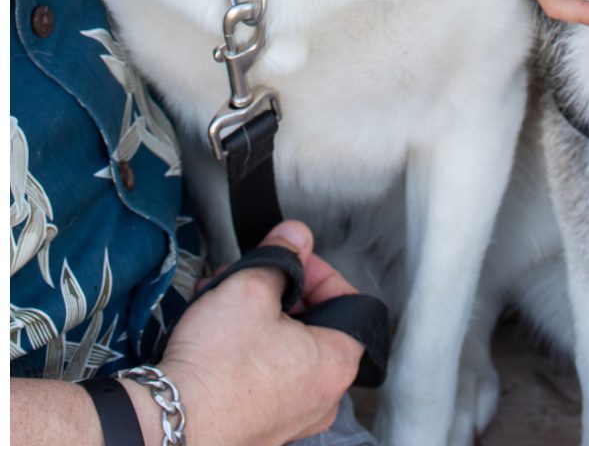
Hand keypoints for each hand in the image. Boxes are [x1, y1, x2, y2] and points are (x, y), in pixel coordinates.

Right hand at [157, 222, 364, 443]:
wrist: (165, 426)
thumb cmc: (215, 369)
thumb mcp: (249, 290)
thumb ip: (279, 257)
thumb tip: (295, 237)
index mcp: (337, 363)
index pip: (346, 300)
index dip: (314, 271)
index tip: (289, 262)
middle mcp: (322, 397)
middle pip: (312, 325)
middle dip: (277, 294)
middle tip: (249, 281)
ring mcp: (290, 417)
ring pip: (282, 351)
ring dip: (255, 320)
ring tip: (223, 303)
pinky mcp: (259, 428)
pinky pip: (261, 379)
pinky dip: (243, 354)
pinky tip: (215, 337)